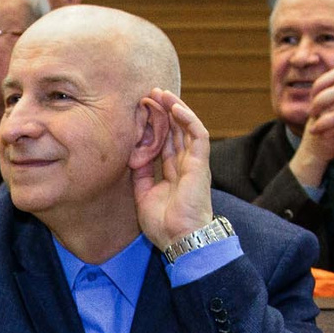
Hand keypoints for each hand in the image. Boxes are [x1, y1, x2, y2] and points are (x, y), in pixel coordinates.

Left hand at [131, 90, 216, 252]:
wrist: (181, 239)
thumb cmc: (165, 225)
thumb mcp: (144, 195)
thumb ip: (141, 175)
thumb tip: (132, 157)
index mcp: (174, 173)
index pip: (165, 142)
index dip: (155, 126)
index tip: (141, 111)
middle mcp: (186, 165)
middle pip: (175, 131)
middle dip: (163, 111)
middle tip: (150, 94)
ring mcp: (195, 163)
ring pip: (187, 127)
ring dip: (175, 109)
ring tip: (161, 93)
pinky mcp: (201, 163)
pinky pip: (198, 135)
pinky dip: (188, 119)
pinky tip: (175, 107)